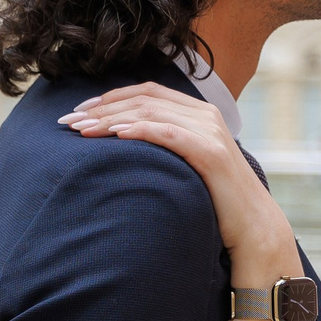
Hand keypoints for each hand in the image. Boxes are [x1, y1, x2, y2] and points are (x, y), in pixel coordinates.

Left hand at [61, 83, 296, 274]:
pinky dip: (139, 130)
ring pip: (150, 113)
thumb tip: (125, 145)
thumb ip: (166, 147)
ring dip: (111, 119)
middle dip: (101, 108)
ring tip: (82, 131)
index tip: (79, 111)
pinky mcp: (210, 152)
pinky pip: (168, 133)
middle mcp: (205, 115)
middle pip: (143, 99)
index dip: (110, 98)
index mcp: (199, 113)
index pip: (147, 92)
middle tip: (68, 121)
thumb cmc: (216, 201)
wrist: (253, 227)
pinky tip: (115, 135)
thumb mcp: (188, 166)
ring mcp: (209, 131)